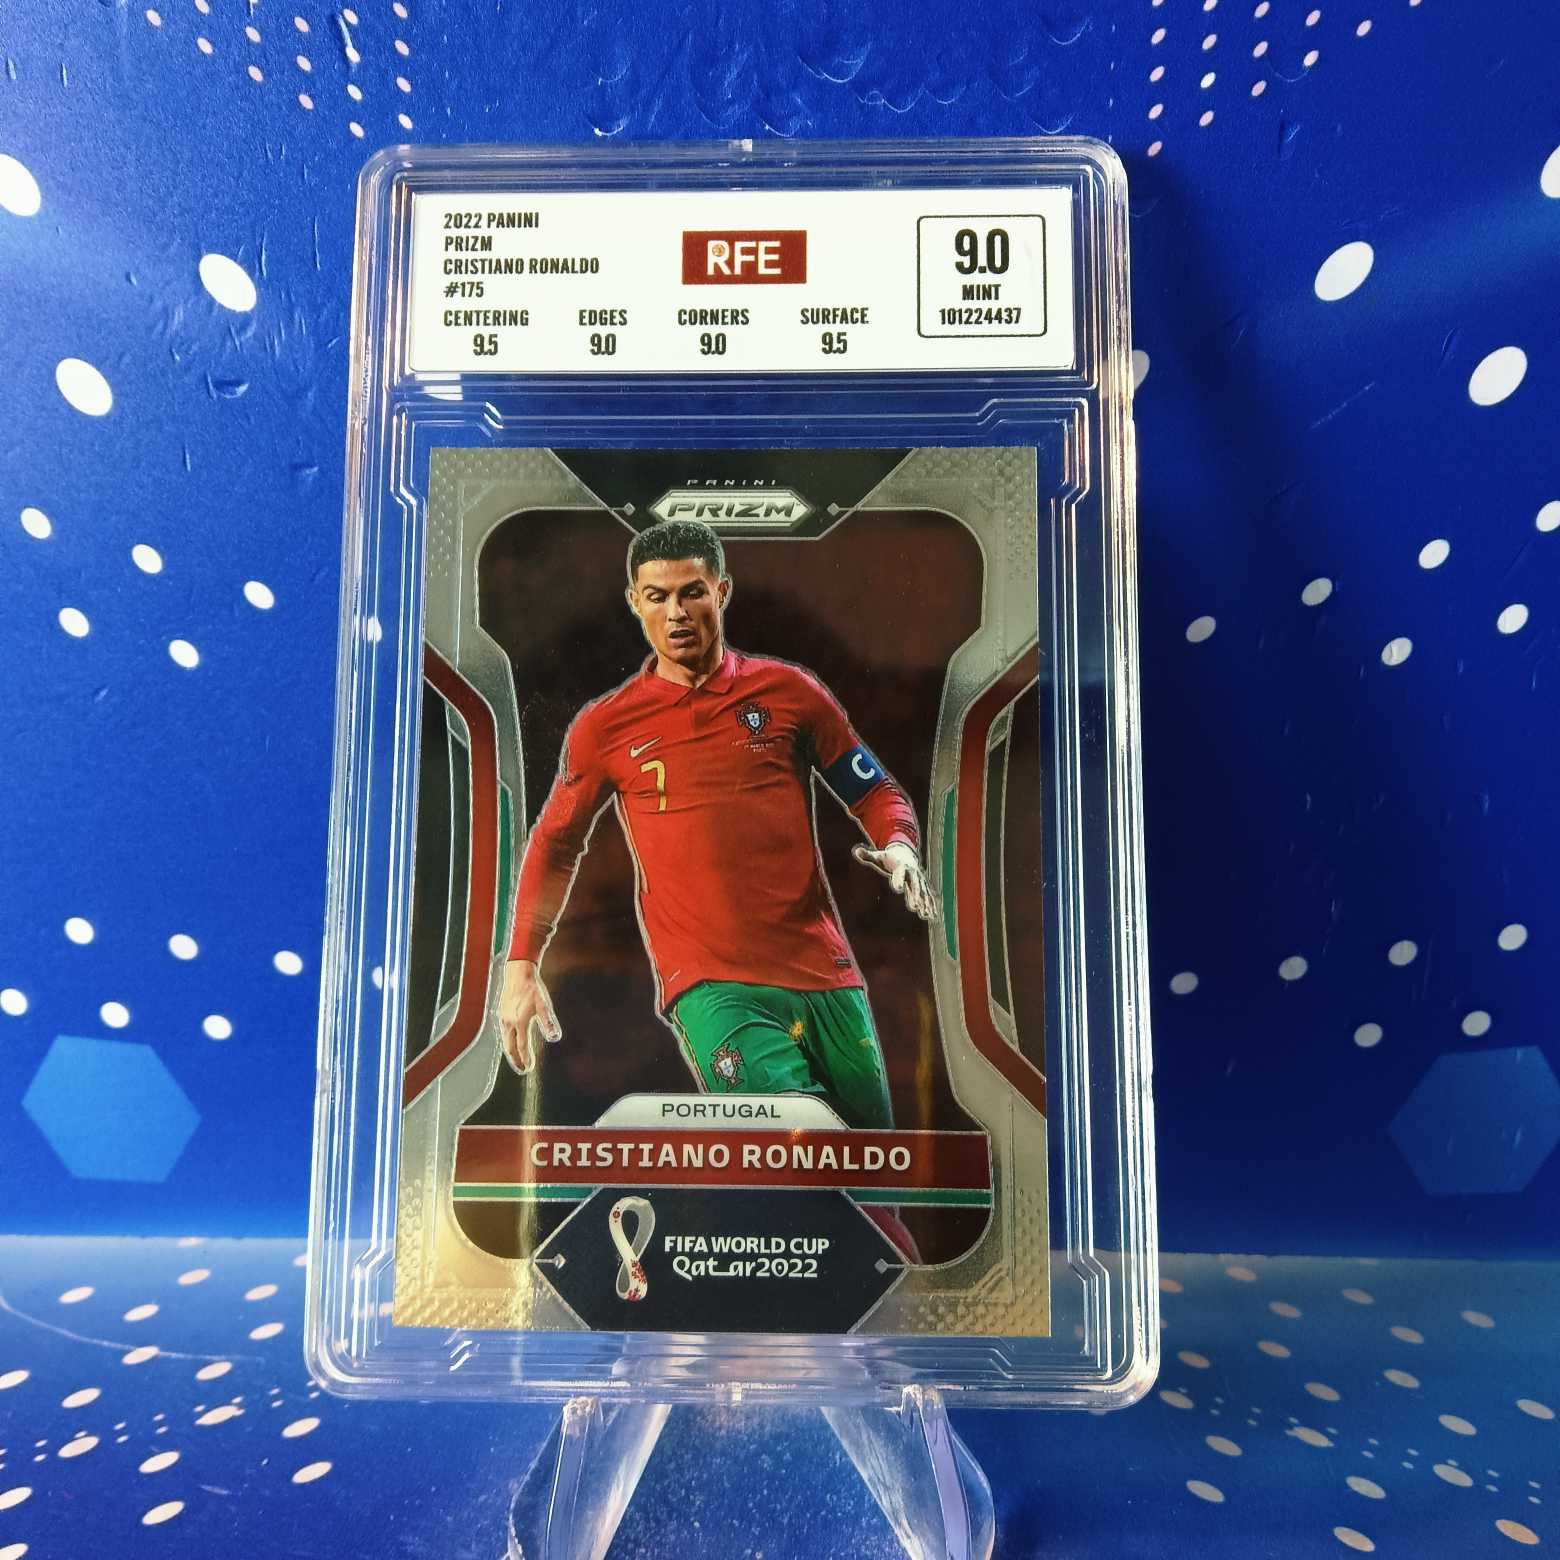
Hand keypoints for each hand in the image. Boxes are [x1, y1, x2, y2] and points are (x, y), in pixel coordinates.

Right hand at [497, 959, 560, 1073]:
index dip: (526, 1058)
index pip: (522, 1046)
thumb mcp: (544, 1005)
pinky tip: (512, 1042)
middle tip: (521, 1069)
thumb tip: (554, 1037)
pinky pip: (503, 1032)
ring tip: (517, 1059)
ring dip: (511, 1052)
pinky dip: (508, 1041)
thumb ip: (548, 1022)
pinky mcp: (501, 1013)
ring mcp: (503, 1018)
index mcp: (520, 1022)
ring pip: (505, 1040)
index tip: (529, 1068)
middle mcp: (509, 1022)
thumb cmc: (533, 989)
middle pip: (510, 1047)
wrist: (518, 974)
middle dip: (515, 1060)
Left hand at [852, 841, 937, 922]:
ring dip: (925, 903)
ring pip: (924, 892)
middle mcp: (913, 872)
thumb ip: (868, 855)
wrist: (905, 854)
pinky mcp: (922, 886)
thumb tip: (856, 852)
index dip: (898, 879)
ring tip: (925, 915)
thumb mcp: (878, 856)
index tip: (898, 889)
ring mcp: (919, 880)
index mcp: (901, 865)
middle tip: (914, 906)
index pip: (900, 872)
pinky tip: (932, 916)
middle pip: (915, 884)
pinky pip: (928, 896)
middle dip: (915, 895)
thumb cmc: (888, 858)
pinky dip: (930, 905)